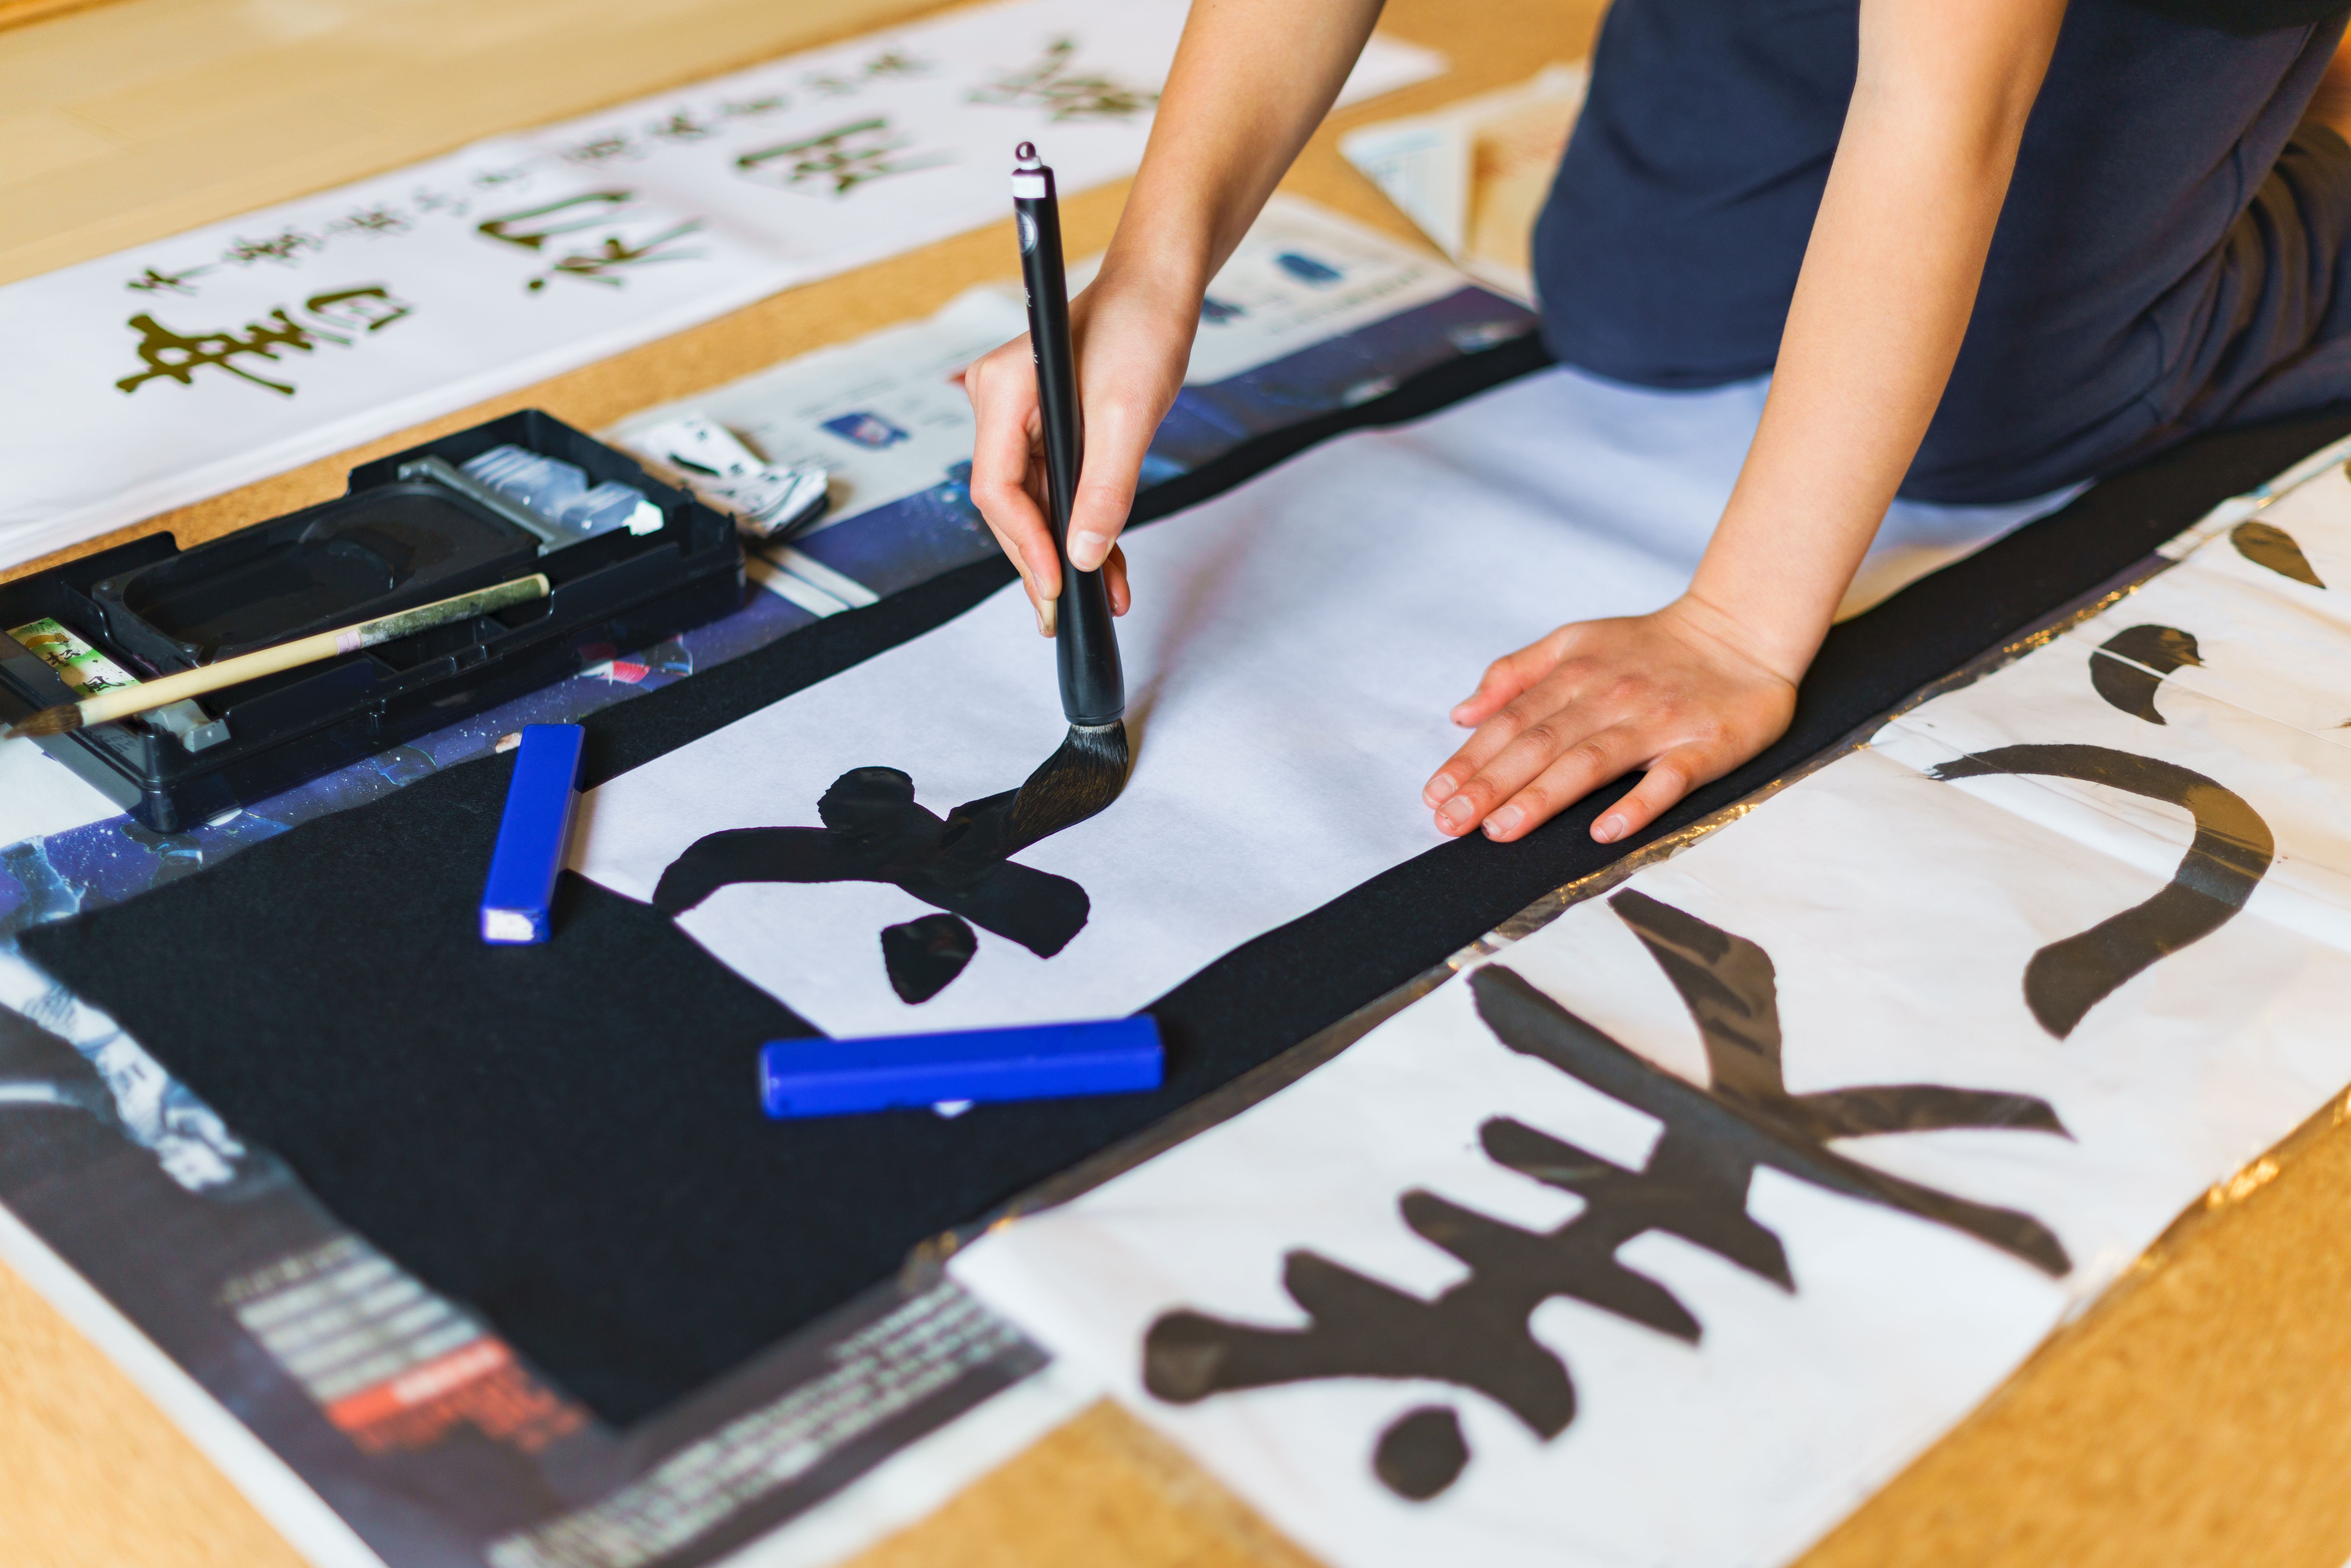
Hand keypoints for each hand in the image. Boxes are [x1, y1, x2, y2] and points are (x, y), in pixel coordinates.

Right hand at [964, 265, 1198, 633]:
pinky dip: (1082, 527)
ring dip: (1068, 553)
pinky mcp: (1049, 429)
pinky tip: (1107, 568)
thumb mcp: (1129, 413)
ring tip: (1102, 601)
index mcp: (1003, 392)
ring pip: (1035, 505)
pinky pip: (1058, 490)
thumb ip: (1104, 488)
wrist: (1162, 288)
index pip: (996, 488)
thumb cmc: (1142, 327)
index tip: (1058, 585)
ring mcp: (1021, 419)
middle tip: (1064, 616)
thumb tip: (1084, 556)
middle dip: (1042, 561)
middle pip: (1009, 505)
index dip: (1025, 544)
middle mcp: (1000, 406)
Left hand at [1422, 596, 1799, 844]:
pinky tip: (1604, 831)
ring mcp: (1658, 723)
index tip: (1434, 795)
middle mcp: (1610, 697)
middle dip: (1491, 784)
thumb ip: (1517, 673)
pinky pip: (1668, 778)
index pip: (1512, 721)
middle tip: (1451, 823)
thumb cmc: (1651, 647)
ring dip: (1544, 796)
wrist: (1742, 631)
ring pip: (1592, 761)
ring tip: (1502, 829)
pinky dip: (1637, 803)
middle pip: (1541, 743)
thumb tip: (1462, 712)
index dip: (1471, 759)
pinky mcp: (1704, 745)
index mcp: (1576, 673)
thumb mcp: (1577, 641)